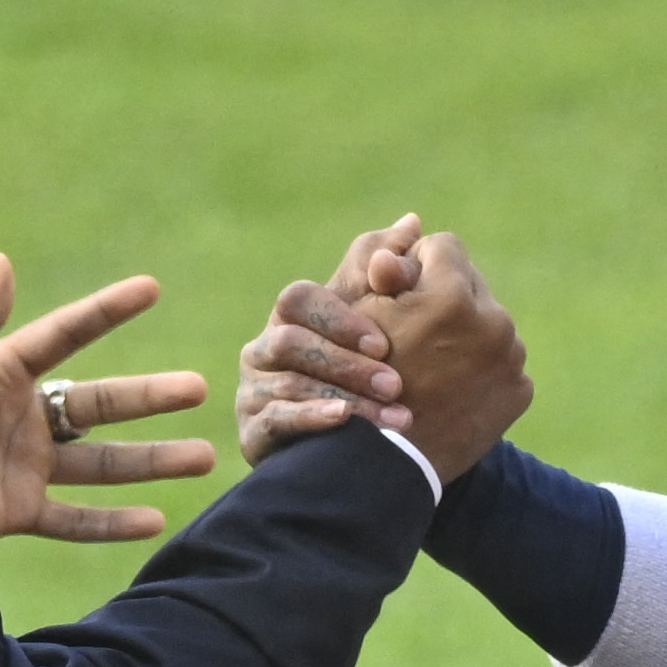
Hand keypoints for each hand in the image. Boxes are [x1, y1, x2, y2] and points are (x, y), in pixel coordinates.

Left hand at [0, 256, 216, 547]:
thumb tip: (4, 263)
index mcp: (5, 372)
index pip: (68, 335)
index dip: (108, 311)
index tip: (151, 288)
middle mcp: (25, 416)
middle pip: (104, 403)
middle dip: (153, 397)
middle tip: (201, 387)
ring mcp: (27, 466)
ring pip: (105, 463)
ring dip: (155, 461)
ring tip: (205, 458)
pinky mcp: (19, 510)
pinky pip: (75, 520)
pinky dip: (113, 524)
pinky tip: (155, 521)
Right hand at [237, 214, 423, 463]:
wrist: (349, 444)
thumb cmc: (363, 372)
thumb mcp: (374, 321)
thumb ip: (387, 272)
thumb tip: (413, 221)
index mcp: (290, 318)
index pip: (299, 299)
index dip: (338, 317)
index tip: (384, 342)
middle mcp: (263, 349)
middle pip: (290, 342)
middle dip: (347, 364)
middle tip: (396, 385)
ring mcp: (253, 391)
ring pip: (289, 385)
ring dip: (346, 398)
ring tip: (394, 417)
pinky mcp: (253, 434)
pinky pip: (275, 422)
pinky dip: (312, 420)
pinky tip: (346, 424)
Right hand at [367, 232, 532, 481]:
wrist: (387, 465)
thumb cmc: (356, 383)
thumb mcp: (358, 317)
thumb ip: (385, 265)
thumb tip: (414, 224)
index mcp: (452, 296)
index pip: (443, 247)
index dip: (415, 266)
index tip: (397, 291)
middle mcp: (494, 323)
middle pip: (471, 285)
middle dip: (444, 297)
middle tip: (416, 329)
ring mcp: (511, 360)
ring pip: (489, 323)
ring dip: (465, 332)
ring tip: (433, 360)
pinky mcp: (520, 392)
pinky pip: (502, 363)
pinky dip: (480, 369)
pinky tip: (452, 387)